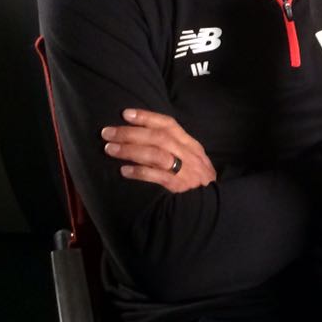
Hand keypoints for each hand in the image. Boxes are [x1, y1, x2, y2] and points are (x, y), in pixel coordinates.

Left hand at [100, 108, 215, 192]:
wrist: (213, 207)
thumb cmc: (198, 183)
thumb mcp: (193, 160)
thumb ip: (175, 149)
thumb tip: (144, 137)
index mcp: (191, 145)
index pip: (169, 125)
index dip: (147, 117)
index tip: (126, 113)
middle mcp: (189, 155)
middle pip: (158, 137)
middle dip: (130, 133)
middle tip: (107, 132)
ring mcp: (186, 172)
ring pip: (156, 154)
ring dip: (130, 150)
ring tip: (110, 149)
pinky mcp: (180, 188)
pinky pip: (158, 177)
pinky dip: (140, 172)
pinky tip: (124, 171)